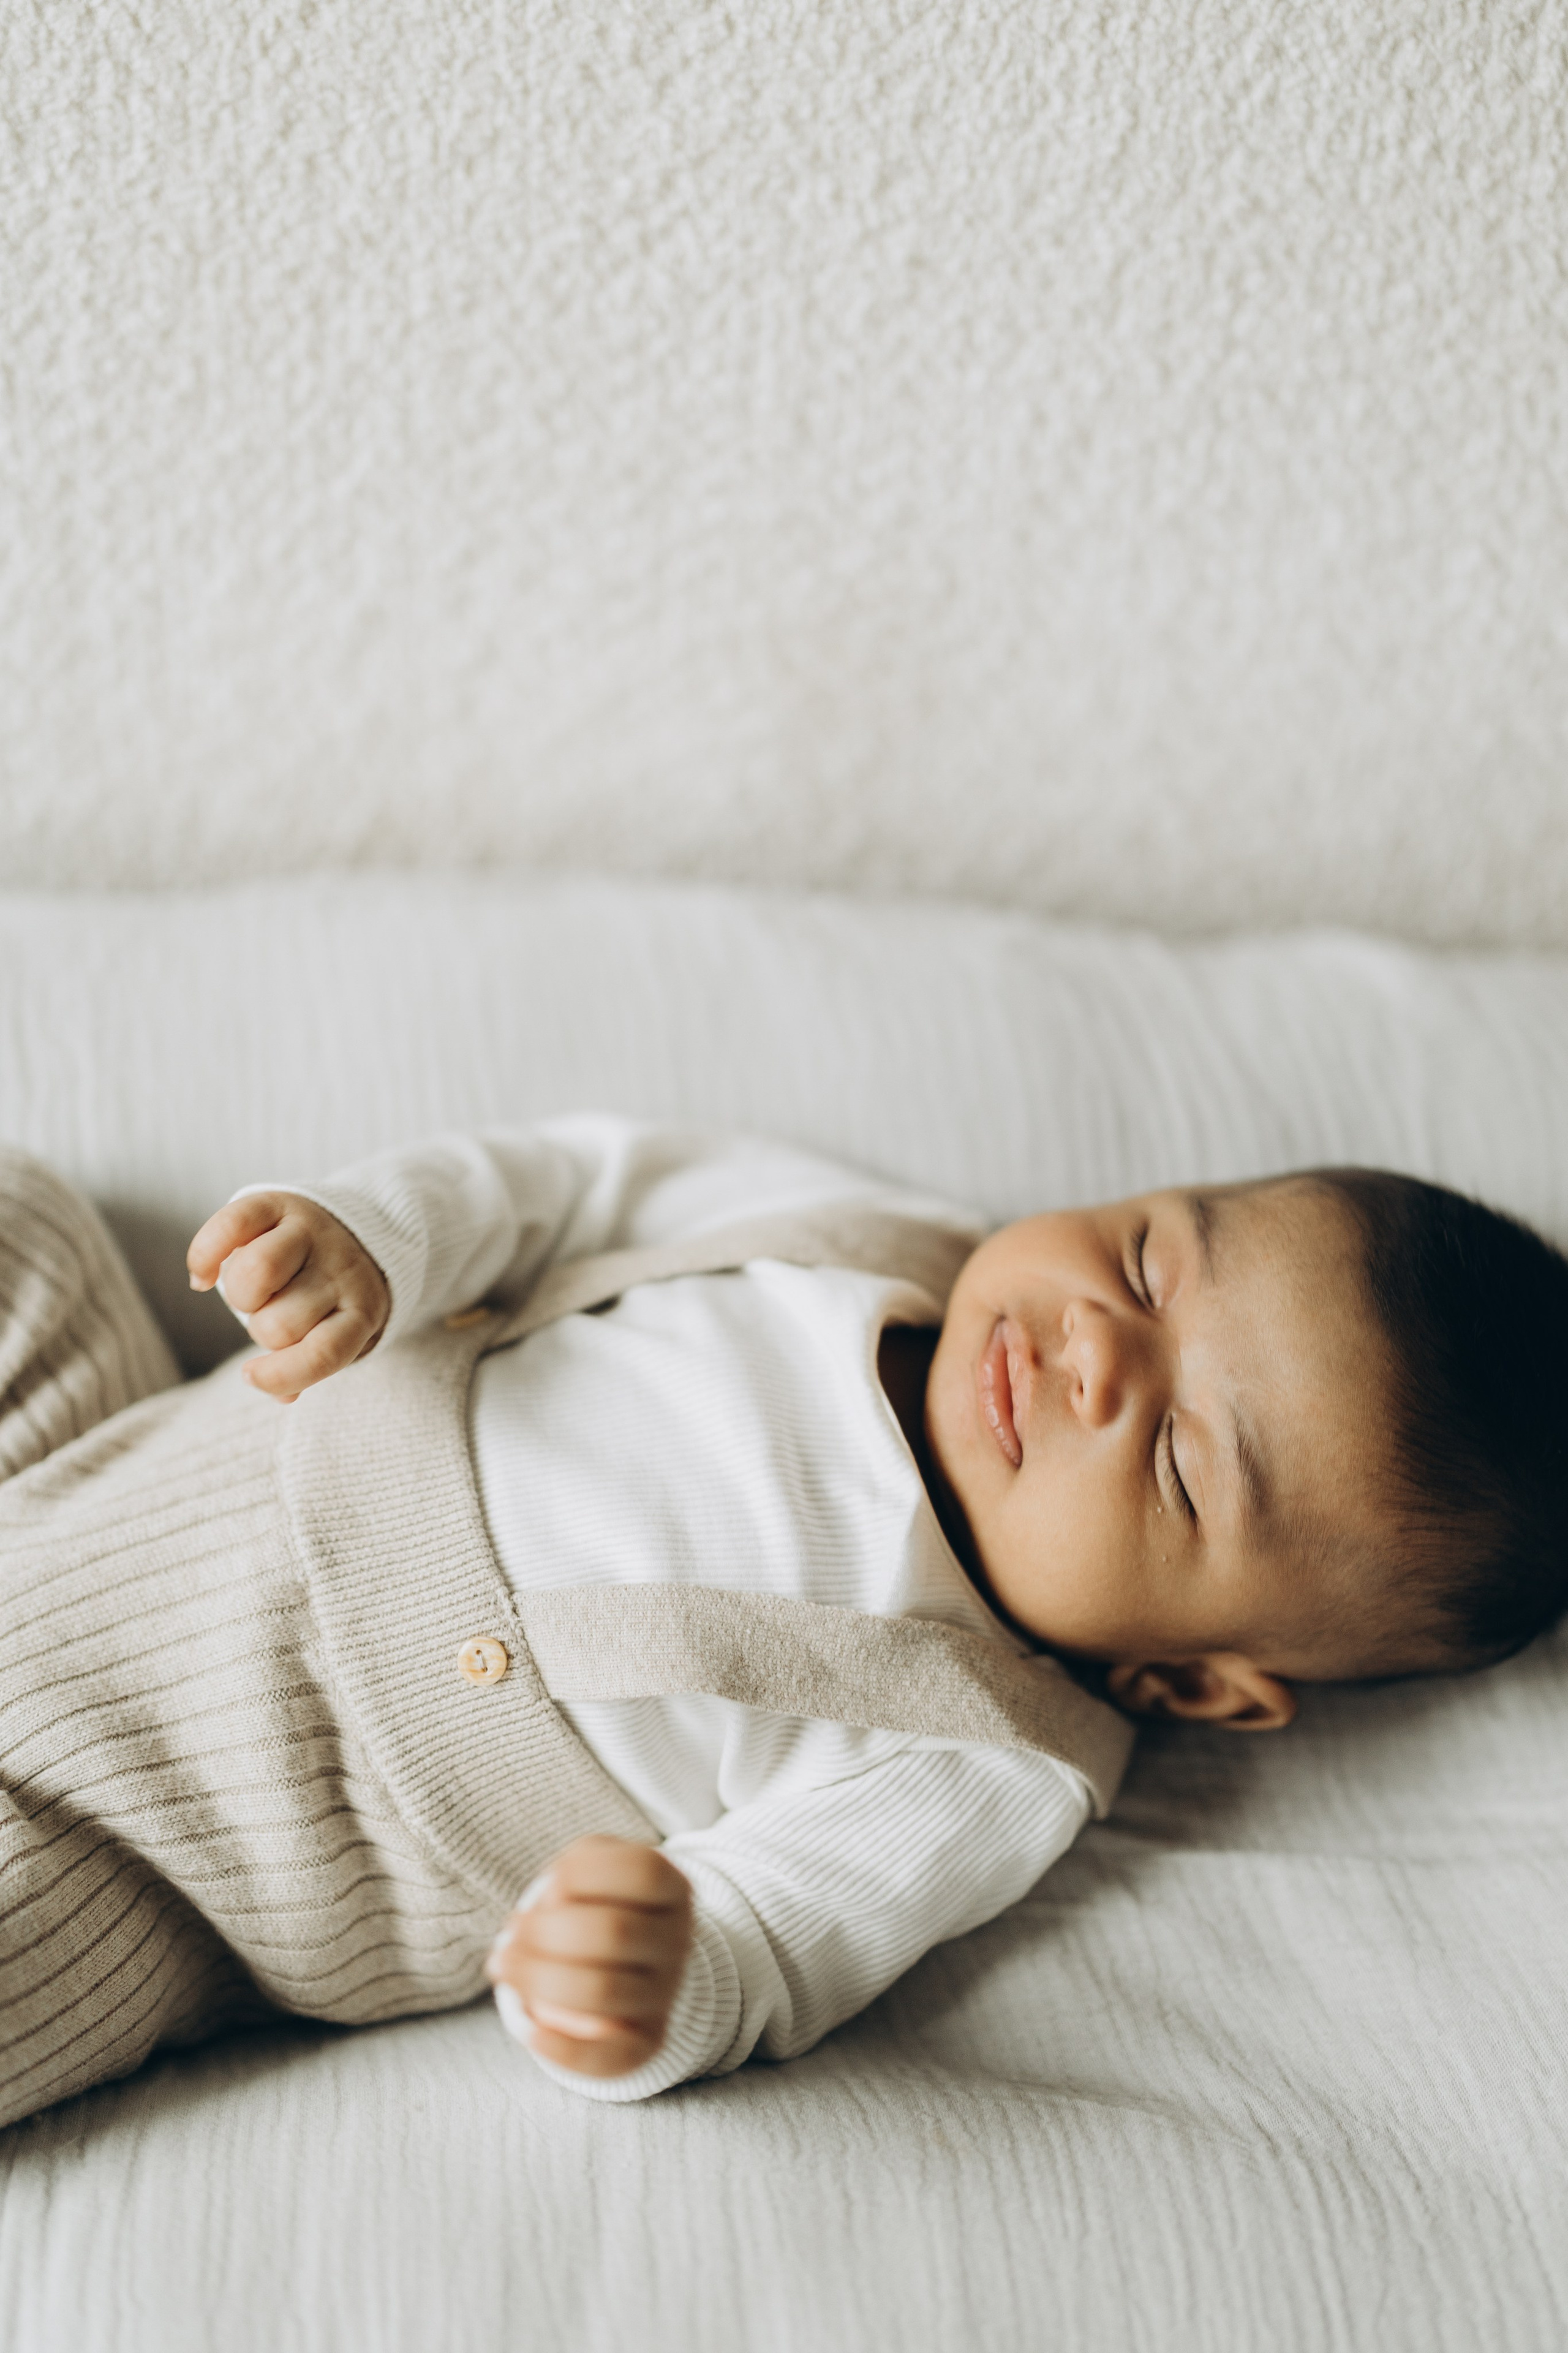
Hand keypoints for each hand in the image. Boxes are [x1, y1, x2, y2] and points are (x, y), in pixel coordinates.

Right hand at [186, 1191, 390, 1402]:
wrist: (360, 1227)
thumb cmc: (335, 1298)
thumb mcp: (340, 1334)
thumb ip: (312, 1365)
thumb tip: (283, 1397)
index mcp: (361, 1310)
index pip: (323, 1354)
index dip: (280, 1375)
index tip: (252, 1374)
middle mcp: (341, 1269)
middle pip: (279, 1323)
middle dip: (261, 1330)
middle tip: (271, 1315)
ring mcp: (311, 1232)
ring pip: (256, 1273)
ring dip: (240, 1296)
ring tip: (252, 1293)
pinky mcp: (278, 1203)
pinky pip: (230, 1225)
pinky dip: (205, 1256)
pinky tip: (204, 1278)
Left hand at [486, 1836, 694, 2078]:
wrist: (625, 1958)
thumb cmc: (595, 1901)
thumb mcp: (587, 1867)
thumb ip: (568, 1877)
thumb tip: (537, 1919)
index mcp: (673, 1888)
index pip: (642, 1873)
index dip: (582, 1879)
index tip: (550, 1892)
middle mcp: (678, 1941)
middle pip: (614, 1932)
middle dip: (544, 1934)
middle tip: (508, 1940)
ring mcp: (666, 1993)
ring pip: (604, 1992)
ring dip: (537, 1981)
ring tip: (505, 1969)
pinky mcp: (648, 2040)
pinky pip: (612, 2055)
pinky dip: (563, 2047)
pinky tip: (530, 2031)